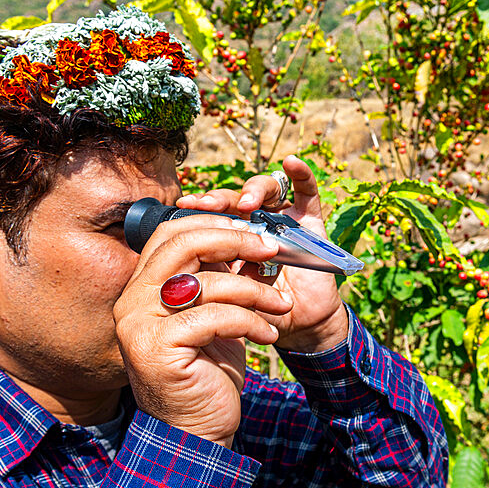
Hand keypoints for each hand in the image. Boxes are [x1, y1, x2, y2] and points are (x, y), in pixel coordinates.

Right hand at [113, 215, 293, 447]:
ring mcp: (140, 325)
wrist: (195, 433)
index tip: (255, 233)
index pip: (171, 232)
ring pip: (206, 282)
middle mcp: (133, 301)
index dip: (214, 223)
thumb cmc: (208, 374)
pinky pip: (214, 317)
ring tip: (281, 305)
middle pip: (184, 244)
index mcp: (142, 288)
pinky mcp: (158, 348)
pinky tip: (268, 337)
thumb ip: (219, 279)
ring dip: (254, 290)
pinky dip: (250, 322)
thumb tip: (251, 240)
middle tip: (272, 250)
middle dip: (235, 241)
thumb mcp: (215, 317)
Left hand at [175, 155, 347, 352]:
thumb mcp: (228, 292)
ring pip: (267, 189)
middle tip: (209, 203)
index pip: (214, 211)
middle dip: (220, 198)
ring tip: (248, 203)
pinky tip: (291, 163)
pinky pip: (308, 192)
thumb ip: (210, 275)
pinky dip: (301, 175)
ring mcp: (283, 218)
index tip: (183, 205)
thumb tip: (177, 263)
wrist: (298, 324)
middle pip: (236, 198)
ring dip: (254, 190)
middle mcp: (256, 222)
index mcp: (231, 235)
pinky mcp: (311, 221)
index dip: (199, 206)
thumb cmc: (258, 309)